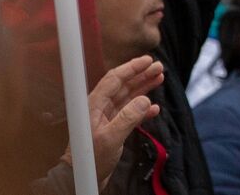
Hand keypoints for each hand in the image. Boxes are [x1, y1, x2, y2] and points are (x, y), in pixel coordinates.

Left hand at [66, 55, 163, 186]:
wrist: (80, 179)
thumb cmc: (89, 160)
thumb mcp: (110, 139)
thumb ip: (128, 118)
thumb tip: (145, 100)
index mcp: (95, 104)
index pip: (114, 78)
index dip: (132, 67)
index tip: (148, 60)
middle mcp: (101, 108)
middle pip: (123, 85)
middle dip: (141, 74)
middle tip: (159, 67)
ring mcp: (108, 118)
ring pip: (128, 97)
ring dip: (144, 88)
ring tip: (159, 79)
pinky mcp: (114, 129)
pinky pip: (131, 113)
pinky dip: (143, 110)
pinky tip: (155, 108)